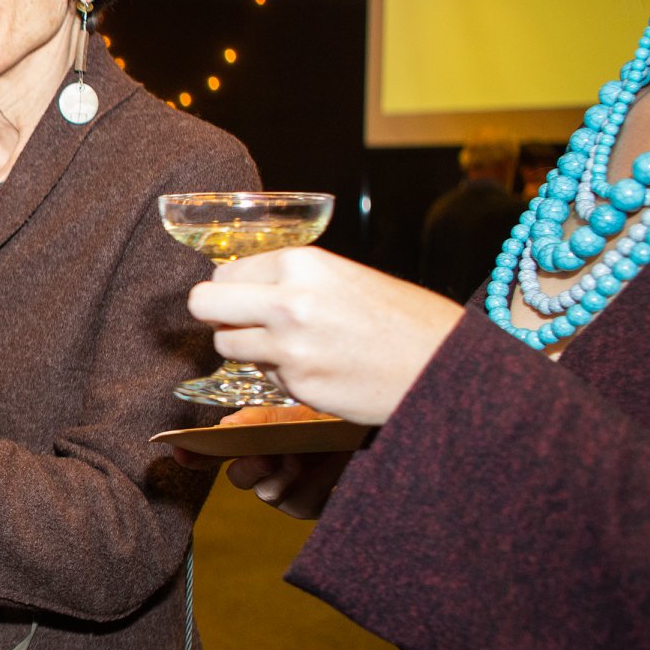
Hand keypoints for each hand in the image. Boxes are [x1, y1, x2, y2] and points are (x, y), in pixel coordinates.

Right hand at [166, 406, 351, 518]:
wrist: (373, 429)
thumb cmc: (329, 419)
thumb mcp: (293, 413)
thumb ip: (257, 421)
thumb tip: (224, 428)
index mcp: (254, 445)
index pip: (215, 454)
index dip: (194, 454)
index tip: (179, 450)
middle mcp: (265, 472)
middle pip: (239, 477)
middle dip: (249, 466)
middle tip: (265, 454)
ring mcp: (286, 493)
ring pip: (268, 493)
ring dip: (286, 472)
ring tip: (304, 453)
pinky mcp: (312, 507)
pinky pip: (301, 502)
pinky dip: (314, 481)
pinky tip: (329, 462)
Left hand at [186, 247, 462, 425]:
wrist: (445, 365)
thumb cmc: (402, 320)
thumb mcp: (343, 277)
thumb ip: (291, 279)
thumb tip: (240, 287)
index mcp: (301, 264)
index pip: (224, 271)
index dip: (232, 288)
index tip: (246, 299)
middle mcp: (288, 301)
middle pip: (204, 304)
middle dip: (216, 316)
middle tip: (238, 323)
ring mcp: (289, 347)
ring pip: (225, 345)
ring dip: (246, 348)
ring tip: (288, 346)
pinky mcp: (297, 385)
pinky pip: (262, 376)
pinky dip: (279, 375)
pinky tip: (317, 368)